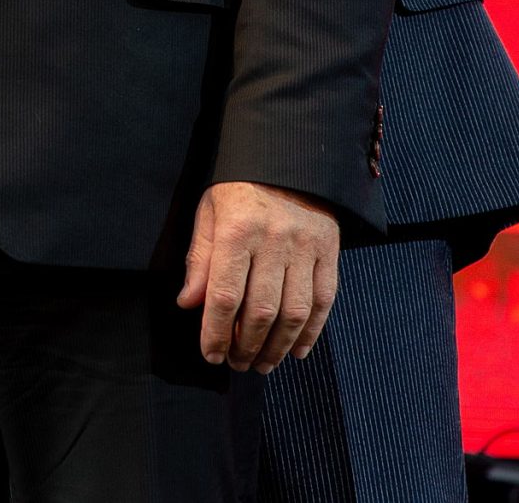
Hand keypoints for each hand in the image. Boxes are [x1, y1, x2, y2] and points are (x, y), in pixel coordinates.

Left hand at [176, 181, 339, 371]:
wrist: (287, 156)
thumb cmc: (240, 188)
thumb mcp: (209, 213)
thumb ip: (200, 259)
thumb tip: (189, 304)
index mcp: (237, 229)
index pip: (225, 295)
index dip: (216, 332)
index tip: (211, 354)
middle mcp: (274, 240)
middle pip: (261, 310)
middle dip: (247, 346)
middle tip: (237, 363)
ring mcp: (306, 246)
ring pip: (294, 312)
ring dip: (278, 346)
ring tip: (263, 363)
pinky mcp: (330, 249)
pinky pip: (323, 300)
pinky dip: (312, 331)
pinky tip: (297, 349)